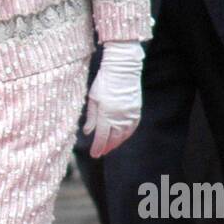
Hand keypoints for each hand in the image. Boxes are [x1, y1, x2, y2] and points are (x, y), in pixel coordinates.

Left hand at [85, 41, 142, 158]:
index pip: (101, 137)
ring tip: (110, 147)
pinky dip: (126, 135)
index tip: (94, 154)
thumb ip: (91, 117)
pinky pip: (132, 128)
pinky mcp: (136, 111)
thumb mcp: (93, 98)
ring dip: (116, 143)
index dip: (97, 147)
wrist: (122, 69)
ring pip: (123, 135)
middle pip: (113, 138)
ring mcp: (129, 114)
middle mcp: (119, 117)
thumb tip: (88, 132)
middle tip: (100, 153)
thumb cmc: (104, 81)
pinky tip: (122, 137)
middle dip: (106, 147)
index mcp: (106, 114)